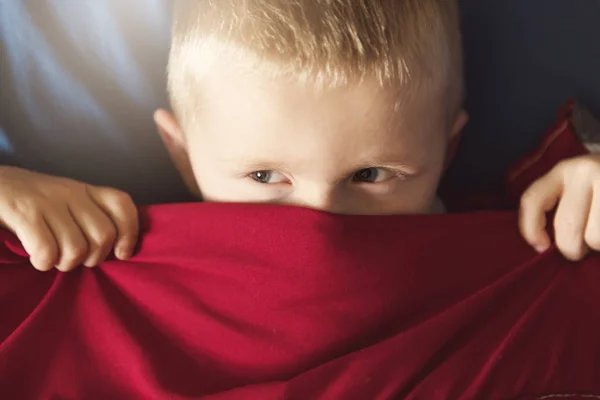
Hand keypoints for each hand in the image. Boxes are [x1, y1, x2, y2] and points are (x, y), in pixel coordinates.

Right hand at [0, 167, 138, 270]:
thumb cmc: (32, 203)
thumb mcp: (67, 202)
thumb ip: (91, 217)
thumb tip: (121, 249)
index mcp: (85, 190)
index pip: (122, 205)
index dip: (130, 233)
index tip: (122, 253)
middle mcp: (71, 192)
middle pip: (104, 235)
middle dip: (93, 258)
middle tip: (75, 259)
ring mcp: (48, 201)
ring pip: (77, 248)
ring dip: (65, 263)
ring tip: (54, 258)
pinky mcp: (24, 212)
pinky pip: (47, 251)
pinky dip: (43, 263)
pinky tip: (37, 258)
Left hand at [519, 154, 599, 260]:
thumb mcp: (579, 186)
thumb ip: (561, 207)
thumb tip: (542, 246)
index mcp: (564, 170)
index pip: (533, 200)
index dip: (530, 228)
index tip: (541, 246)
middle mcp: (587, 171)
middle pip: (567, 228)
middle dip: (573, 249)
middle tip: (585, 246)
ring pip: (595, 238)